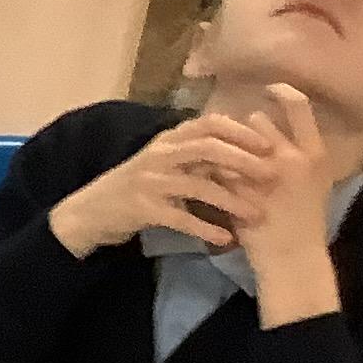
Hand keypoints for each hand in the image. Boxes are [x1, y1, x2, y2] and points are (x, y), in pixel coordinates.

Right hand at [45, 116, 265, 256]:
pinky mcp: (142, 209)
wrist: (91, 211)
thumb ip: (196, 154)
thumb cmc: (136, 186)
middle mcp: (159, 155)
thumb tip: (243, 149)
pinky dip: (206, 228)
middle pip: (208, 148)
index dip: (241, 131)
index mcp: (168, 139)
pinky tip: (225, 239)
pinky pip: (181, 218)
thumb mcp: (165, 161)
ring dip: (232, 200)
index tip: (269, 144)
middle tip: (271, 175)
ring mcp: (149, 181)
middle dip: (244, 160)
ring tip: (257, 214)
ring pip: (198, 185)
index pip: (209, 124)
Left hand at [212, 83, 336, 268]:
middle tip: (229, 135)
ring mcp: (265, 175)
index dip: (282, 92)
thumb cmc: (303, 221)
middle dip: (242, 129)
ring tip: (216, 158)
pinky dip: (211, 170)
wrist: (292, 256)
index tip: (268, 87)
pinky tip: (205, 175)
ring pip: (233, 144)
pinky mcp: (240, 192)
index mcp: (315, 152)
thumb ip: (296, 155)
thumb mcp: (313, 181)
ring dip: (223, 148)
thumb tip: (271, 132)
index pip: (299, 106)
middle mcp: (292, 158)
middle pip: (258, 124)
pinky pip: (218, 169)